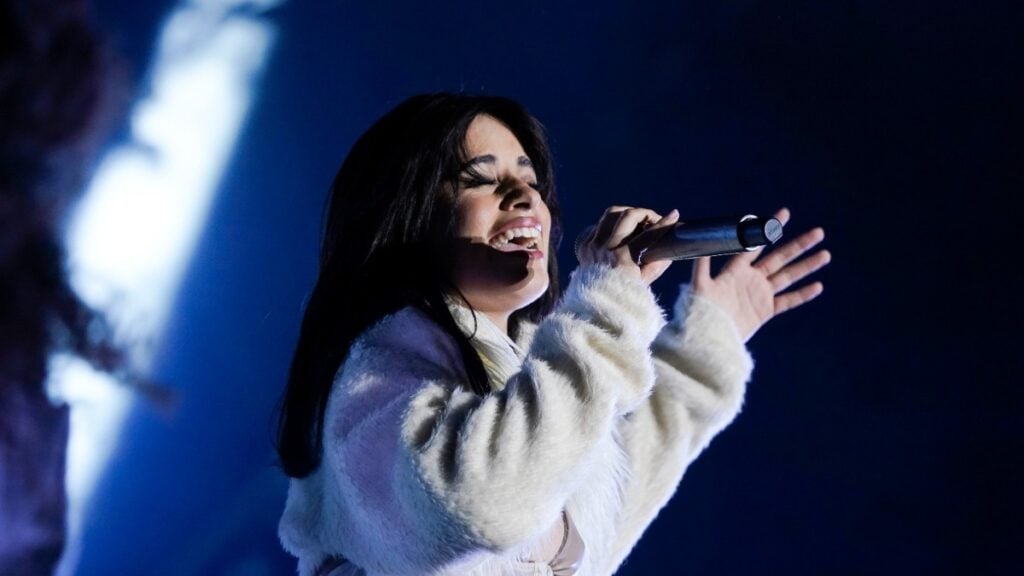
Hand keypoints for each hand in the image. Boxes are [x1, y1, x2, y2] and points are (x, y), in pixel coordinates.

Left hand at [577, 206, 680, 285]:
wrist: (594, 306)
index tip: (674, 215)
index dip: (663, 223)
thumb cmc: (622, 295)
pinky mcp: (583, 245)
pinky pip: (598, 225)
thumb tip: (669, 248)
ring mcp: (591, 245)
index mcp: (622, 258)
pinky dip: (611, 224)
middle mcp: (605, 248)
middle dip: (644, 214)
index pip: (647, 235)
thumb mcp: (644, 281)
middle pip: (627, 215)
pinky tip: (619, 231)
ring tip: (637, 221)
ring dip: (626, 214)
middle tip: (653, 220)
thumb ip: (659, 263)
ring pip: (610, 214)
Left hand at [692, 208, 830, 341]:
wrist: (707, 336)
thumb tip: (701, 244)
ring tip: (825, 254)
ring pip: (788, 276)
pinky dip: (802, 294)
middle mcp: (750, 278)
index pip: (756, 244)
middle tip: (818, 232)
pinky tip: (818, 286)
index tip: (785, 213)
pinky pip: (787, 301)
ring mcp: (759, 294)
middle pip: (779, 258)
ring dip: (806, 266)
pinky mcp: (764, 311)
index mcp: (736, 269)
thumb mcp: (699, 286)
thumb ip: (702, 266)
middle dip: (799, 245)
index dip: (770, 228)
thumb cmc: (700, 310)